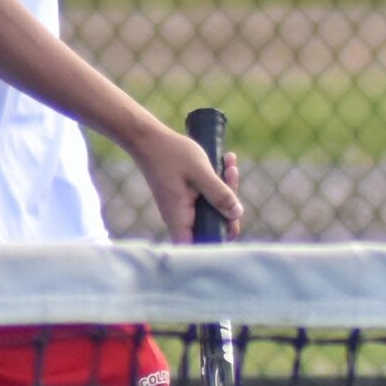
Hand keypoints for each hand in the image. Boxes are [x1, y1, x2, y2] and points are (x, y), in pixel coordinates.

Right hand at [133, 125, 241, 241]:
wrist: (148, 139)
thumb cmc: (171, 154)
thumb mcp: (201, 172)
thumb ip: (219, 194)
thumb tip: (236, 214)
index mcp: (180, 218)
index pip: (200, 246)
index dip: (219, 239)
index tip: (232, 217)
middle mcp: (180, 219)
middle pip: (213, 226)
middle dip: (229, 204)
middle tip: (231, 174)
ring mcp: (183, 208)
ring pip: (213, 209)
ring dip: (225, 188)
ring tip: (229, 163)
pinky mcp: (186, 198)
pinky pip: (207, 197)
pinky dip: (217, 182)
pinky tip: (224, 161)